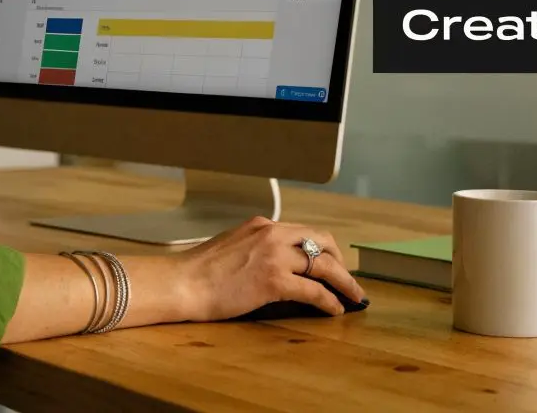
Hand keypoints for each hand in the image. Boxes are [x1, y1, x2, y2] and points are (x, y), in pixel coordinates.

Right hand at [175, 216, 367, 321]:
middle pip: (322, 241)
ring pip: (323, 265)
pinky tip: (334, 310)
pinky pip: (313, 290)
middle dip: (340, 261)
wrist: (182, 283)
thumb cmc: (200, 271)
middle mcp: (272, 234)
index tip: (333, 262)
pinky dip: (329, 300)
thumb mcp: (233, 245)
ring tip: (354, 296)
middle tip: (348, 280)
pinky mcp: (274, 281)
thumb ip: (257, 247)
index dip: (324, 247)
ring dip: (344, 282)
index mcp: (262, 225)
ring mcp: (274, 256)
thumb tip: (278, 265)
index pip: (304, 231)